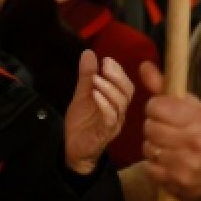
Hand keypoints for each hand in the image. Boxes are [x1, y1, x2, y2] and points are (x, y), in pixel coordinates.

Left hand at [64, 49, 133, 174]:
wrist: (74, 147)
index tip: (107, 60)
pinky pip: (110, 119)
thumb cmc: (83, 121)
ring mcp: (113, 123)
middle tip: (105, 65)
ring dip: (108, 88)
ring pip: (120, 105)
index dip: (119, 71)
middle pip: (127, 93)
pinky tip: (95, 95)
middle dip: (117, 76)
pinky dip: (104, 104)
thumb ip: (86, 75)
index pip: (126, 85)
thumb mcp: (83, 93)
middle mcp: (118, 112)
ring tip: (95, 79)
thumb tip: (89, 52)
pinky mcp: (104, 133)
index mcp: (115, 102)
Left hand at [139, 61, 200, 200]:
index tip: (163, 111)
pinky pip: (151, 168)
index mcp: (199, 117)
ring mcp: (188, 165)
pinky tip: (168, 161)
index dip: (156, 108)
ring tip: (168, 145)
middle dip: (154, 126)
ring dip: (154, 145)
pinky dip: (155, 164)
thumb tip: (143, 65)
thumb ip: (164, 86)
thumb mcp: (193, 105)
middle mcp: (195, 142)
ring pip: (149, 148)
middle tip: (166, 129)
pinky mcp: (181, 183)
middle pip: (150, 127)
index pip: (156, 107)